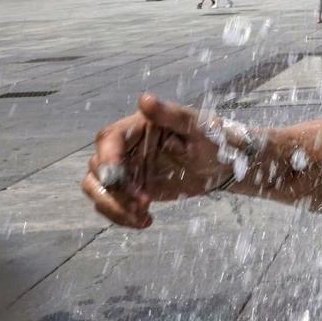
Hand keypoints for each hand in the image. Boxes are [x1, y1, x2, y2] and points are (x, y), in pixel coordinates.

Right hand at [81, 93, 228, 228]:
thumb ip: (171, 115)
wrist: (223, 166)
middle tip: (144, 201)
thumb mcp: (197, 126)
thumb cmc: (212, 138)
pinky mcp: (131, 191)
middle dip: (115, 190)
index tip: (115, 177)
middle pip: (98, 169)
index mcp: (137, 127)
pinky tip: (146, 221)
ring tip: (142, 215)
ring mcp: (127, 171)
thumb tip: (145, 99)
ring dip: (115, 207)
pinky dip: (123, 217)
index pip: (109, 139)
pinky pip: (113, 205)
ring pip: (99, 190)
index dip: (107, 158)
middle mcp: (125, 149)